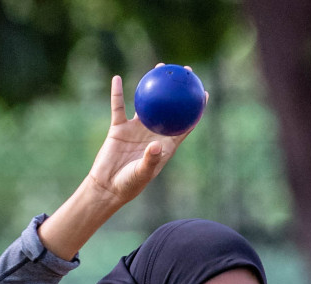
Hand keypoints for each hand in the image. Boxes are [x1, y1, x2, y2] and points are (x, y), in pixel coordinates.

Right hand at [84, 70, 205, 207]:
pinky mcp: (119, 128)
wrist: (107, 187)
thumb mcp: (142, 174)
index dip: (195, 109)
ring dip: (153, 85)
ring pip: (147, 102)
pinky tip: (117, 78)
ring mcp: (136, 129)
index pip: (184, 124)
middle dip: (177, 89)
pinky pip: (118, 106)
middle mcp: (153, 133)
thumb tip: (155, 145)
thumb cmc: (129, 184)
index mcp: (165, 144)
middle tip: (185, 72)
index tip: (203, 92)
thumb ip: (150, 160)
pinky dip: (117, 93)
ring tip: (158, 68)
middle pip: (169, 106)